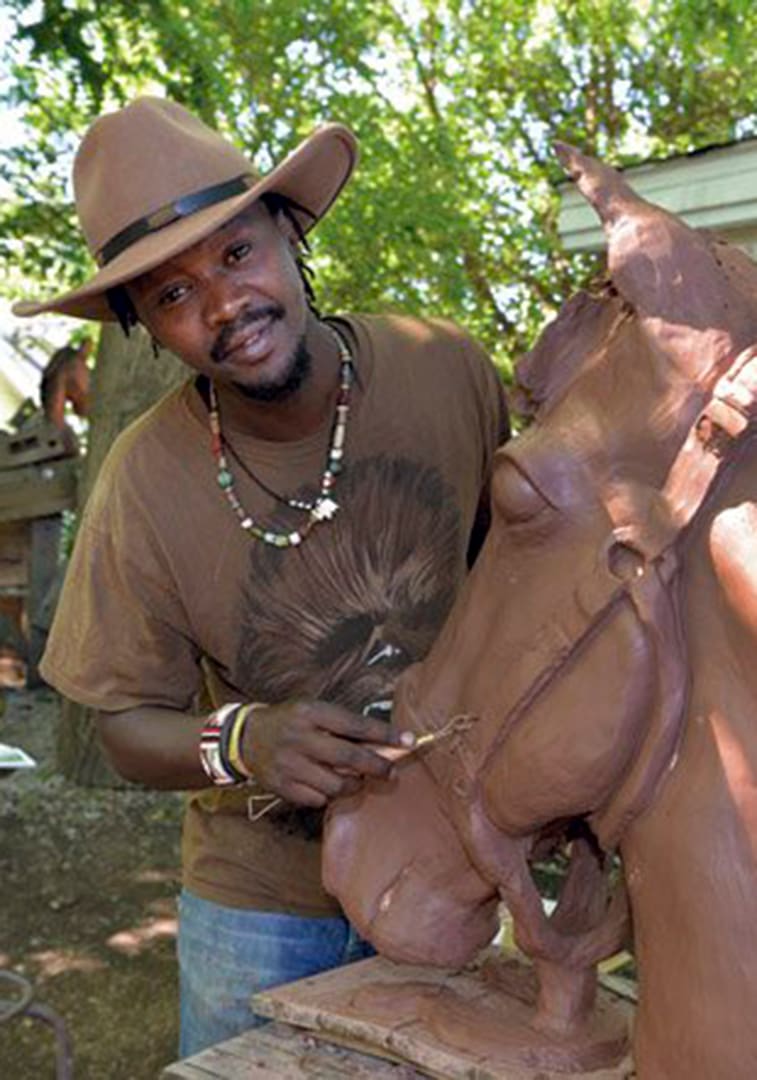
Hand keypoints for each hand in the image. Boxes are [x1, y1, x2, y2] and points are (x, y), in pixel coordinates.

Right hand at [242, 700, 403, 806]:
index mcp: (311, 713)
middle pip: (349, 758)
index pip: (355, 725)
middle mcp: (301, 738)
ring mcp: (290, 765)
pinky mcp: (283, 787)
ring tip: (357, 779)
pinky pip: (318, 799)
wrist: (246, 737)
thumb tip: (383, 742)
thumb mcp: (313, 710)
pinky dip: (329, 794)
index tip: (408, 740)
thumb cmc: (290, 721)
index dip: (384, 735)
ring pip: (336, 784)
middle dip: (377, 766)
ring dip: (353, 784)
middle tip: (391, 771)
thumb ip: (342, 726)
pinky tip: (328, 784)